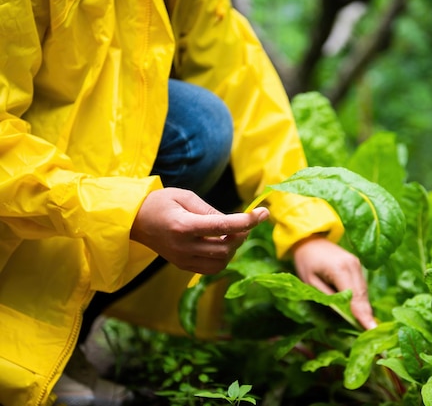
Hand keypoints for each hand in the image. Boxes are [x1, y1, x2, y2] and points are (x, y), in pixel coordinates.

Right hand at [131, 188, 268, 274]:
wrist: (134, 220)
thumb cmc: (159, 202)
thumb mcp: (185, 196)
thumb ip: (210, 210)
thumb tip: (234, 221)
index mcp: (183, 226)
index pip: (223, 227)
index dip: (247, 221)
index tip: (264, 213)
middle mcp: (183, 246)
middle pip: (225, 248)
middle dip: (241, 235)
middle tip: (244, 222)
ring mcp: (183, 259)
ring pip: (221, 262)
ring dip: (233, 248)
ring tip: (231, 233)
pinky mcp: (183, 266)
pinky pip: (212, 268)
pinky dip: (223, 257)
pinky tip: (221, 243)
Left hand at [292, 236, 376, 329]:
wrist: (310, 239)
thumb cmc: (306, 262)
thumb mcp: (311, 283)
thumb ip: (329, 298)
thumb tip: (345, 315)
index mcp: (340, 269)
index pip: (354, 297)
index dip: (363, 315)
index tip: (372, 329)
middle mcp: (353, 265)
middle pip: (362, 295)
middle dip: (366, 315)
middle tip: (372, 333)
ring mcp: (357, 264)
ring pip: (363, 291)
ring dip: (364, 307)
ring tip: (366, 325)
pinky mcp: (357, 265)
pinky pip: (361, 286)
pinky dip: (360, 298)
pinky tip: (359, 310)